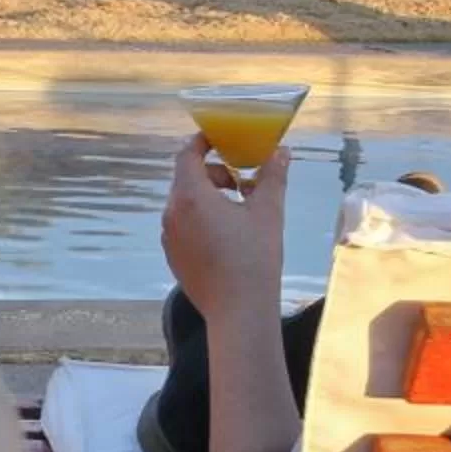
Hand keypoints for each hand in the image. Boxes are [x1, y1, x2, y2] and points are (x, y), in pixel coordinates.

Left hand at [161, 136, 287, 319]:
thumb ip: (272, 176)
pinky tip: (228, 238)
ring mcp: (170, 238)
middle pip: (186, 179)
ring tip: (239, 212)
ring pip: (185, 204)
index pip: (187, 155)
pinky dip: (201, 220)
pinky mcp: (173, 257)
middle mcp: (172, 214)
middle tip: (241, 183)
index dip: (202, 142)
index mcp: (190, 196)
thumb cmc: (254, 257)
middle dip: (214, 173)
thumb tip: (281, 151)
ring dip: (208, 198)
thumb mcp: (268, 212)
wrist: (239, 312)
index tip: (220, 139)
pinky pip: (184, 227)